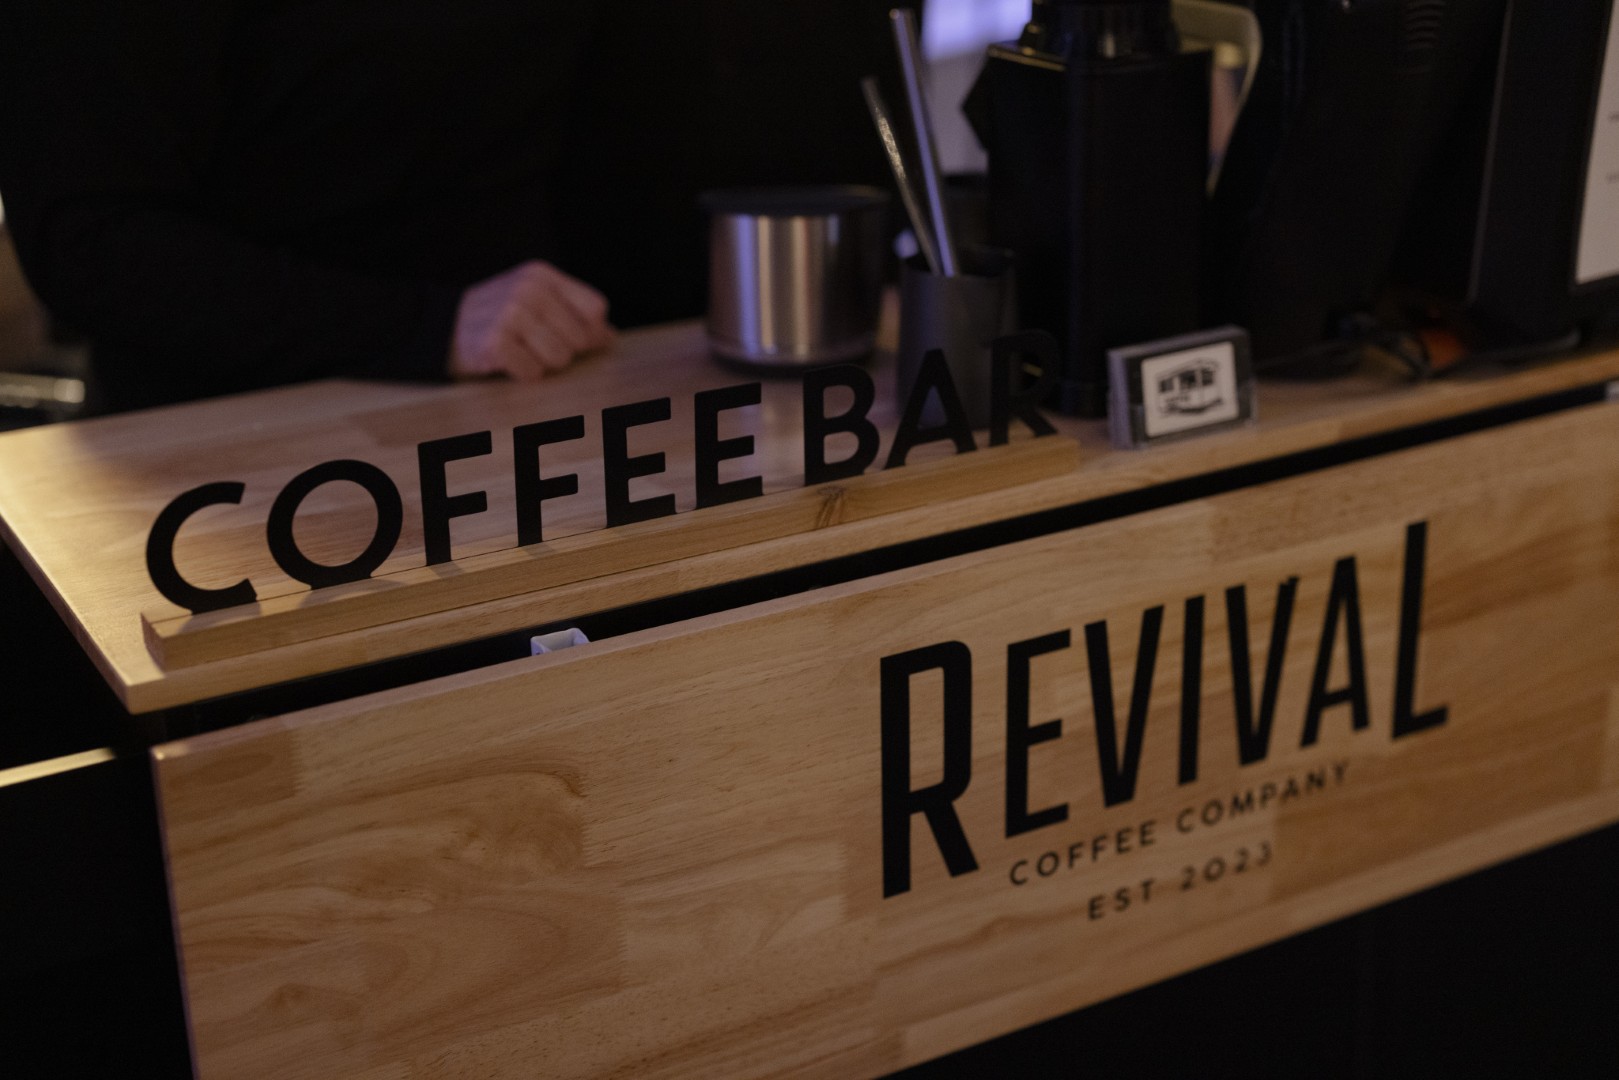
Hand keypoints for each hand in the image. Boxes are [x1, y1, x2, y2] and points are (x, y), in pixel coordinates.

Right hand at [449, 261, 613, 380]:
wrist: (448, 328)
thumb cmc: (503, 316)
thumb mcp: (538, 302)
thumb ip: (576, 314)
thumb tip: (610, 337)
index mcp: (542, 275)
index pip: (596, 308)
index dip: (590, 329)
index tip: (569, 334)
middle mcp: (528, 289)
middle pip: (581, 337)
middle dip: (565, 349)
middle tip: (536, 342)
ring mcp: (510, 314)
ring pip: (560, 357)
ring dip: (544, 363)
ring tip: (523, 350)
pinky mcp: (495, 343)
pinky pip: (533, 372)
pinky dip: (524, 373)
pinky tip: (509, 360)